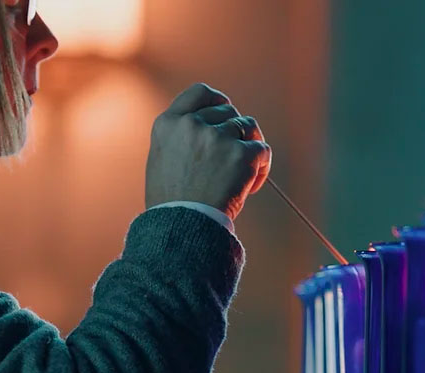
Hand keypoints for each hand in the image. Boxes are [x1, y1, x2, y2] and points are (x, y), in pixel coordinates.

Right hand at [145, 82, 272, 220]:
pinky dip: (261, 167)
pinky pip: (262, 150)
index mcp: (169, 124)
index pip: (200, 93)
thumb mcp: (162, 160)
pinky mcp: (241, 154)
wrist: (184, 227)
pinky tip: (250, 187)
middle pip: (229, 111)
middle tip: (232, 161)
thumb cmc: (172, 203)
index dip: (217, 100)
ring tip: (243, 175)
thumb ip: (181, 137)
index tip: (226, 109)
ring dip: (249, 147)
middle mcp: (192, 125)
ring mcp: (217, 137)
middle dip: (235, 132)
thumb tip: (209, 125)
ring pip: (249, 127)